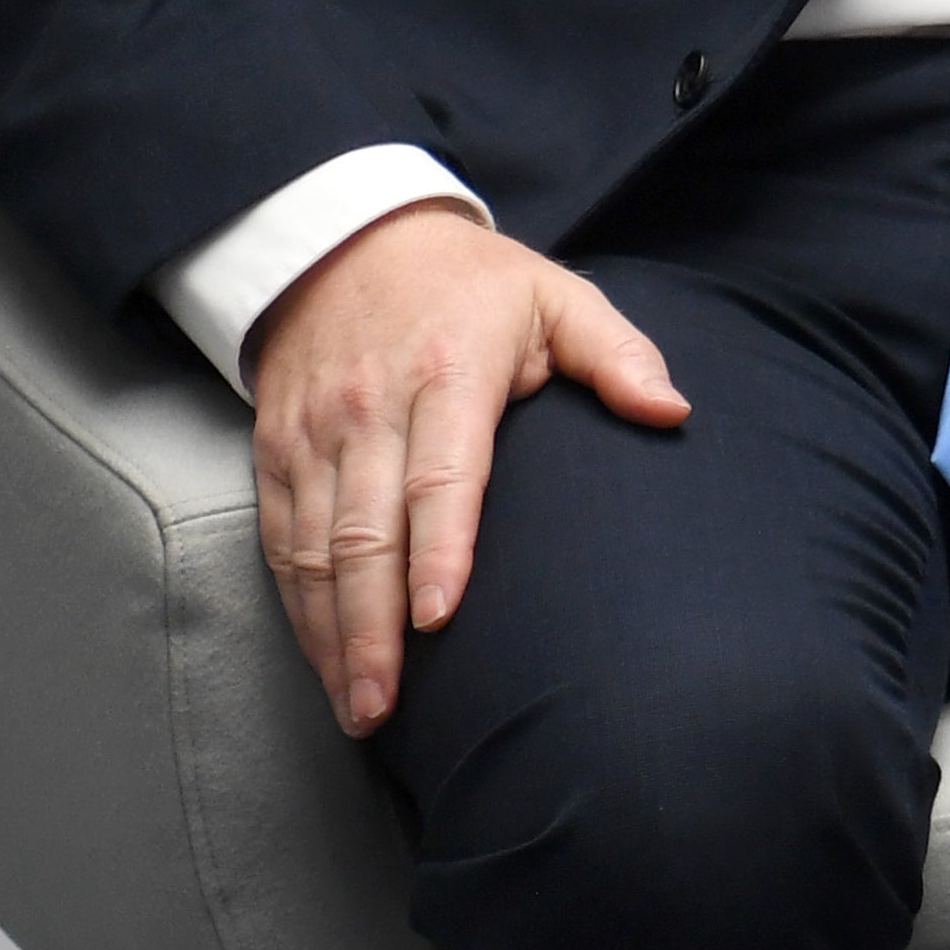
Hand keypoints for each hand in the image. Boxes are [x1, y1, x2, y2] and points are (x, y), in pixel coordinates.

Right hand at [246, 203, 686, 735]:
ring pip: (314, 549)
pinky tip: (323, 658)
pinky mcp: (275, 451)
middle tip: (387, 706)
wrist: (347, 242)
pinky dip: (298, 606)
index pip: (441, 476)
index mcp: (447, 373)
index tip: (440, 618)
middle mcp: (370, 410)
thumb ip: (616, 353)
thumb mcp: (555, 295)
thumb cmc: (473, 282)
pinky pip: (281, 540)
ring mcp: (314, 434)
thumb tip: (673, 410)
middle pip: (366, 533)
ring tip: (359, 707)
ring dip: (331, 634)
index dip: (440, 551)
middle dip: (372, 627)